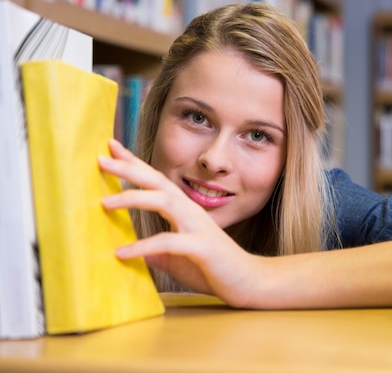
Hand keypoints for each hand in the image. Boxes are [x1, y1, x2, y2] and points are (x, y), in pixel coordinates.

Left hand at [98, 139, 259, 306]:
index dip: (134, 164)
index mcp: (185, 211)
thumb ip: (160, 253)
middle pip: (158, 182)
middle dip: (129, 169)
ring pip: (164, 201)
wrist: (249, 282)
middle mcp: (191, 212)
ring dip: (133, 198)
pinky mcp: (201, 247)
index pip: (157, 180)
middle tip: (101, 159)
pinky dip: (143, 246)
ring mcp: (197, 227)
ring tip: (104, 202)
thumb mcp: (179, 259)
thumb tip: (138, 254)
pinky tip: (122, 253)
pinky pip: (168, 242)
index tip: (111, 149)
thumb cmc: (216, 269)